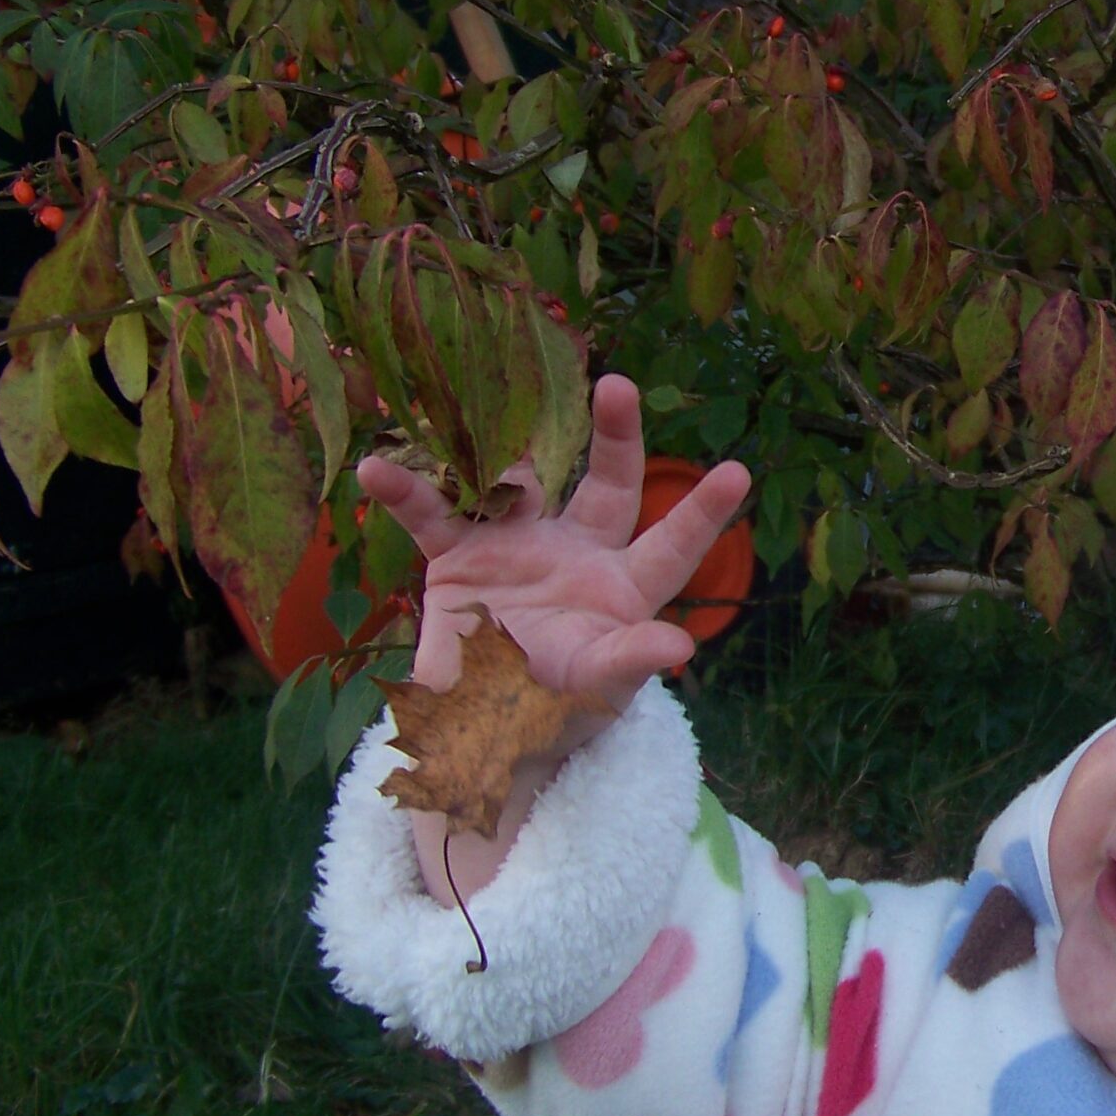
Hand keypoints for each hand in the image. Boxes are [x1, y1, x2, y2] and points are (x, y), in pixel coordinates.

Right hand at [357, 375, 750, 905]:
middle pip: (610, 485)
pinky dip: (405, 493)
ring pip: (518, 485)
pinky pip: (432, 516)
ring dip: (502, 462)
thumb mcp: (595, 688)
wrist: (481, 729)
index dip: (702, 511)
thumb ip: (630, 661)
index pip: (672, 544)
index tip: (739, 471)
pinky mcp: (459, 556)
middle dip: (618, 436)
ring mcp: (519, 546)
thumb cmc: (556, 710)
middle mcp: (579, 552)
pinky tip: (376, 471)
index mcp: (623, 588)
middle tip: (618, 385)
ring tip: (493, 454)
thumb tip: (681, 645)